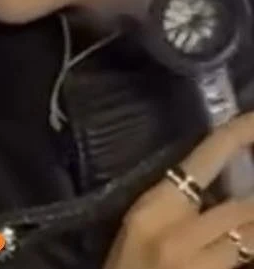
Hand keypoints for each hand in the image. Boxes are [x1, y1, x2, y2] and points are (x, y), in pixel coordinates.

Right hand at [104, 112, 253, 267]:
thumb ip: (184, 211)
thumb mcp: (147, 234)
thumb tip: (228, 191)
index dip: (240, 135)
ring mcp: (193, 259)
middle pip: (245, 204)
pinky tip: (248, 250)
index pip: (203, 157)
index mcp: (153, 206)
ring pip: (251, 233)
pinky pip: (246, 260)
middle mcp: (174, 229)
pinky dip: (251, 254)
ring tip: (250, 228)